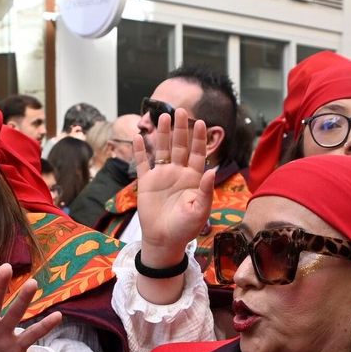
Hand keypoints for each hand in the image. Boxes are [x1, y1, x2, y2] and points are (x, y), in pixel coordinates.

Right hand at [136, 110, 215, 262]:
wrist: (164, 241)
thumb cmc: (186, 228)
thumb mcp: (200, 210)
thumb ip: (206, 190)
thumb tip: (212, 170)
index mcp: (194, 178)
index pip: (198, 153)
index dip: (199, 138)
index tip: (201, 122)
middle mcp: (178, 173)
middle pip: (180, 146)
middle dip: (181, 129)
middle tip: (181, 110)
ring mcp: (162, 176)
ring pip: (162, 150)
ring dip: (162, 134)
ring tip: (162, 116)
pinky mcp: (147, 183)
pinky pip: (143, 163)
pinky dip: (140, 151)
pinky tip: (138, 137)